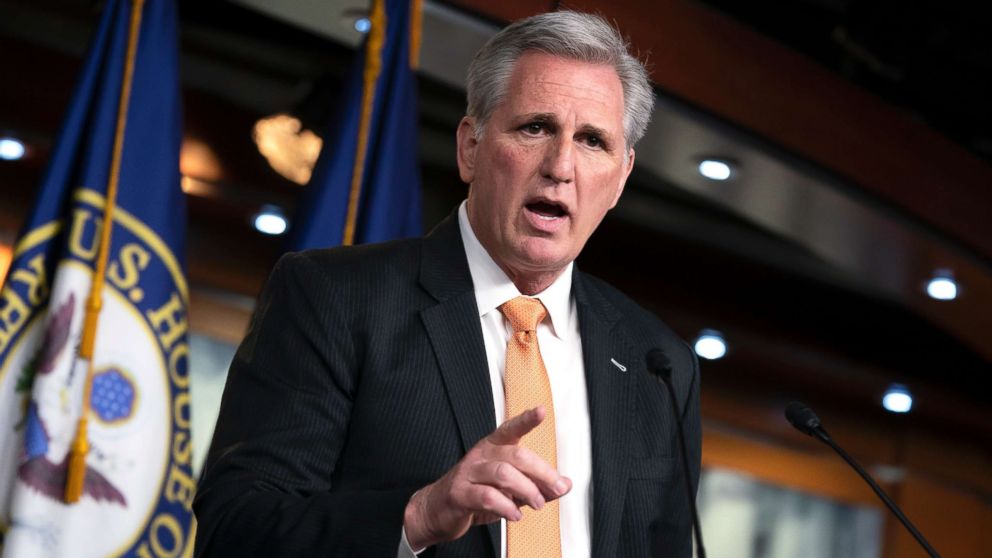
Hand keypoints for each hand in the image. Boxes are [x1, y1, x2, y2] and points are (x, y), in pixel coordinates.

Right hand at [402, 407, 571, 549]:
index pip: (511, 428)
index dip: (526, 420)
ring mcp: (468, 473)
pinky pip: (487, 496)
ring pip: (503, 474)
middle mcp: (481, 455)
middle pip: (516, 455)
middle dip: (541, 472)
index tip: (541, 411)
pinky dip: (506, 506)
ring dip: (526, 490)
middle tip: (555, 488)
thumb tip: (565, 484)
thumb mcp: (510, 489)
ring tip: (536, 504)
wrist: (436, 510)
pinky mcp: (459, 493)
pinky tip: (514, 514)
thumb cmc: (475, 493)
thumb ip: (537, 484)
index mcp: (493, 447)